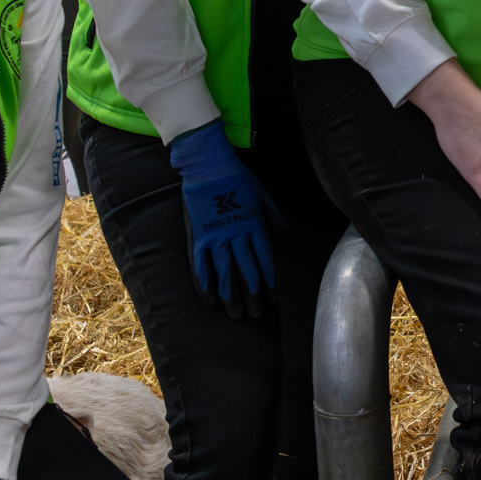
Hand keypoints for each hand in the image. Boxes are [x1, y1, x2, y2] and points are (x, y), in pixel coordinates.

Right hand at [168, 119, 277, 315]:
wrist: (208, 165)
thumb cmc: (239, 179)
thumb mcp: (265, 196)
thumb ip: (274, 219)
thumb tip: (283, 239)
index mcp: (255, 226)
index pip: (265, 261)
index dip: (270, 282)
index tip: (273, 298)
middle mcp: (237, 235)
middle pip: (247, 272)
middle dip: (253, 296)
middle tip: (256, 314)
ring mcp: (215, 237)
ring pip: (224, 274)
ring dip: (231, 297)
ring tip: (236, 314)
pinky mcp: (197, 237)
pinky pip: (200, 266)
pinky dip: (204, 285)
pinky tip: (209, 301)